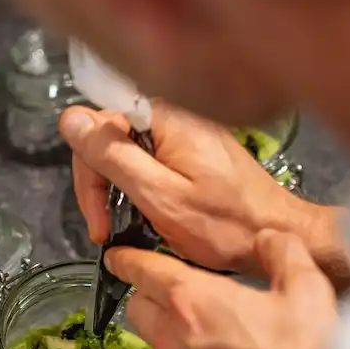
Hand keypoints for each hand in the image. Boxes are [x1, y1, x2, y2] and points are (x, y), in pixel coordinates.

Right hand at [60, 102, 349, 289]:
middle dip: (100, 184)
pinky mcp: (195, 149)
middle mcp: (174, 114)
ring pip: (128, 150)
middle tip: (106, 229)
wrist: (279, 234)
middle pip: (110, 135)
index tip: (98, 216)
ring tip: (127, 228)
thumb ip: (114, 157)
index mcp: (165, 117)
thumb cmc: (226, 224)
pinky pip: (151, 159)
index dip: (88, 171)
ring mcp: (186, 131)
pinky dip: (142, 188)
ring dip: (119, 190)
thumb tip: (71, 119)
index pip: (98, 123)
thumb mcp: (160, 195)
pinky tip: (149, 214)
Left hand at [106, 230, 336, 348]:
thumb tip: (271, 239)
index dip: (128, 259)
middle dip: (146, 293)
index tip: (119, 255)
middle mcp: (173, 339)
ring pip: (155, 345)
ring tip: (201, 329)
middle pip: (138, 307)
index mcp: (193, 301)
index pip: (142, 270)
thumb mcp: (308, 292)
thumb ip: (284, 254)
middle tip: (170, 288)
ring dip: (168, 332)